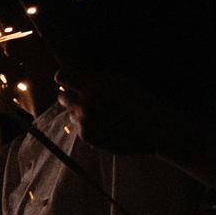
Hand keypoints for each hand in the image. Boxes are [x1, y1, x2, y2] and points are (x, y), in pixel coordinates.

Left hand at [56, 68, 176, 155]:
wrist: (153, 129)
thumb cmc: (139, 102)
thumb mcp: (119, 82)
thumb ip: (94, 80)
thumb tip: (76, 79)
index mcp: (92, 86)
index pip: (62, 77)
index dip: (65, 79)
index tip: (71, 82)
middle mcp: (84, 104)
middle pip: (61, 97)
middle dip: (71, 96)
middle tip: (85, 99)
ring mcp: (84, 122)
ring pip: (72, 114)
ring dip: (82, 114)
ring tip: (103, 115)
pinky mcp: (87, 137)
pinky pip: (81, 129)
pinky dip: (90, 128)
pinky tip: (107, 127)